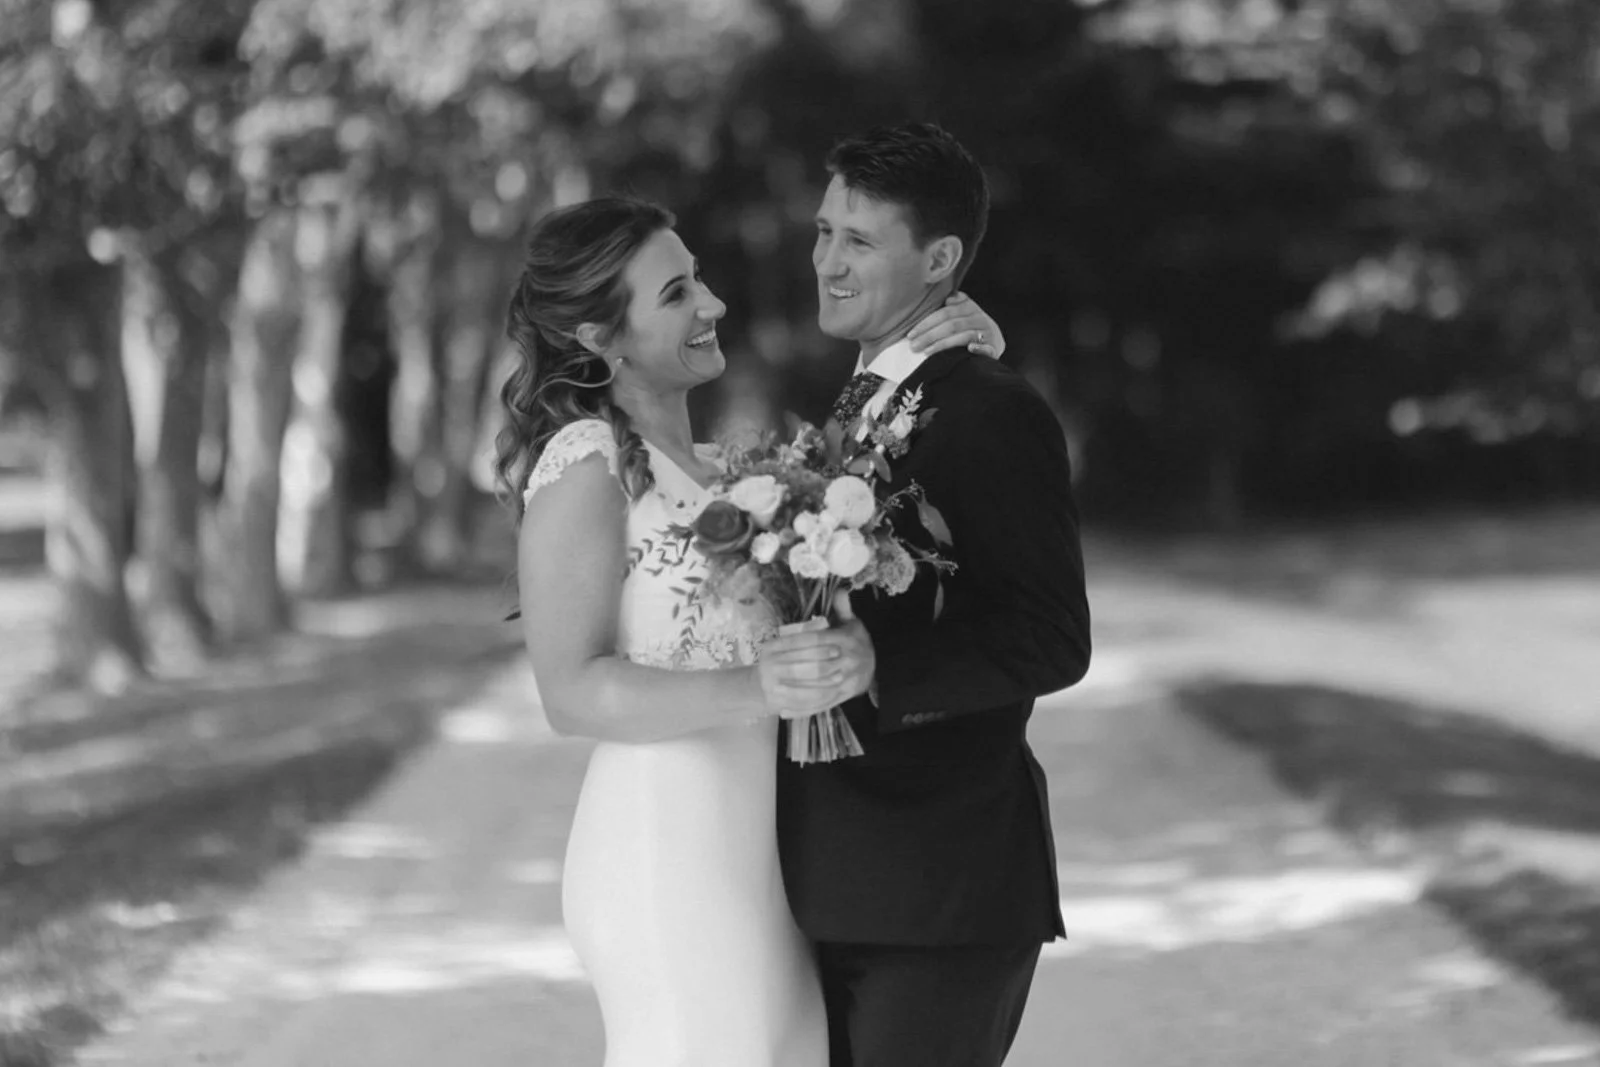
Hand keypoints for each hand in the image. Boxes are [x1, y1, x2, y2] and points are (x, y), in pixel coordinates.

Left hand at [757, 604, 875, 718]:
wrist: (875, 666)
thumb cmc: (857, 642)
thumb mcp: (852, 622)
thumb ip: (842, 607)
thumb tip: (839, 589)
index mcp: (846, 640)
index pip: (816, 640)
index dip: (794, 642)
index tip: (773, 645)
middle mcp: (847, 662)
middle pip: (816, 666)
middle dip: (792, 670)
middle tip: (770, 671)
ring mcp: (846, 682)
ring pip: (818, 689)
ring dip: (795, 692)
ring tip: (774, 692)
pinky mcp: (843, 697)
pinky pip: (821, 705)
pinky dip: (803, 710)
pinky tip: (785, 712)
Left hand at [906, 291, 1004, 358]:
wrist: (995, 340)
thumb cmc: (971, 326)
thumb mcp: (964, 312)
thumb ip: (954, 304)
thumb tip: (948, 298)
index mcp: (970, 308)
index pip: (946, 313)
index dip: (927, 323)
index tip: (911, 334)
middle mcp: (980, 318)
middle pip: (952, 325)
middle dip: (930, 336)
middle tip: (914, 346)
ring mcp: (988, 334)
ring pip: (964, 337)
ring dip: (944, 345)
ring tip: (927, 352)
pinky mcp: (994, 348)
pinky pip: (987, 348)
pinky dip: (979, 349)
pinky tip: (969, 349)